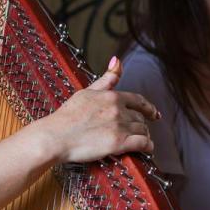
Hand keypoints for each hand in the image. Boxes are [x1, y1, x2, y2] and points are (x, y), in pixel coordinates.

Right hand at [32, 57, 159, 163]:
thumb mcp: (87, 91)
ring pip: (143, 130)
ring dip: (144, 136)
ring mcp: (119, 127)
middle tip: (139, 131)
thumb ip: (106, 79)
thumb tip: (117, 60)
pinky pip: (143, 144)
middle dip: (141, 124)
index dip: (149, 108)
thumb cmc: (67, 116)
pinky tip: (147, 150)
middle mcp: (119, 110)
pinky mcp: (118, 143)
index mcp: (112, 97)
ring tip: (142, 141)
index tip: (154, 114)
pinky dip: (148, 147)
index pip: (139, 100)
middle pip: (140, 117)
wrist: (55, 136)